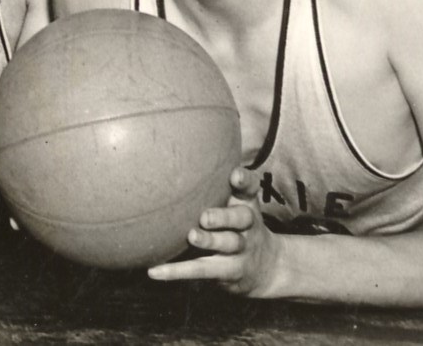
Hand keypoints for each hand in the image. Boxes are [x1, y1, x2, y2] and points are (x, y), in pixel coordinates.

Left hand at [148, 167, 280, 294]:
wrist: (268, 268)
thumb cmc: (239, 225)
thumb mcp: (237, 203)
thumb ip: (214, 183)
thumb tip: (168, 151)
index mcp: (247, 204)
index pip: (251, 189)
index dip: (245, 181)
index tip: (234, 176)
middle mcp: (248, 226)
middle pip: (242, 219)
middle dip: (224, 217)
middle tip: (205, 217)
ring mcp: (241, 250)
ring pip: (228, 244)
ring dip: (209, 241)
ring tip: (192, 236)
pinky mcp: (229, 271)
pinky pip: (202, 270)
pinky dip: (177, 271)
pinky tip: (154, 271)